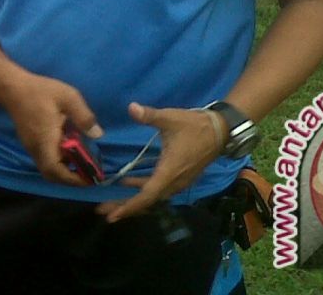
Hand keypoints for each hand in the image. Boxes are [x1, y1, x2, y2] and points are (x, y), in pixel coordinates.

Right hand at [0, 70, 101, 186]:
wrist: (12, 86)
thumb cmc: (40, 91)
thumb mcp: (68, 97)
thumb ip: (83, 116)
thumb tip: (97, 135)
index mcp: (44, 140)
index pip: (55, 170)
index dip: (73, 179)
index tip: (90, 178)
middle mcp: (36, 148)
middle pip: (51, 174)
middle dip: (70, 178)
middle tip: (88, 173)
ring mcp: (31, 146)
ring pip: (47, 168)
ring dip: (64, 170)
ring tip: (82, 161)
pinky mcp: (29, 142)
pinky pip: (45, 159)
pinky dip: (58, 161)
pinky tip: (69, 148)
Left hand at [95, 103, 222, 222]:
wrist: (220, 130)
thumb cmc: (194, 125)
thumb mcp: (170, 118)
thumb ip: (149, 115)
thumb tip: (131, 108)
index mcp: (169, 172)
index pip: (147, 195)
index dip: (129, 206)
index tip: (113, 215)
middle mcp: (174, 182)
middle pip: (147, 201)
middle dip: (125, 207)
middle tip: (102, 211)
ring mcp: (178, 182)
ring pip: (153, 197)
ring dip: (133, 200)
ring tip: (112, 202)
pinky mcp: (180, 178)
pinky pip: (159, 191)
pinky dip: (143, 191)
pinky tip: (129, 184)